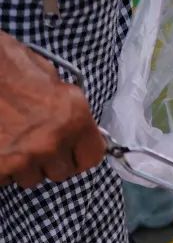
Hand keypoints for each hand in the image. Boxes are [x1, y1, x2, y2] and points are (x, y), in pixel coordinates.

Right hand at [0, 32, 104, 187]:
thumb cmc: (4, 64)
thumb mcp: (45, 73)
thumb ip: (63, 102)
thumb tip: (71, 118)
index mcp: (73, 117)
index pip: (92, 157)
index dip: (80, 154)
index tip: (72, 151)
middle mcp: (52, 142)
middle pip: (61, 172)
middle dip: (49, 160)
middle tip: (33, 141)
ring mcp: (22, 158)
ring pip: (31, 177)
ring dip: (23, 164)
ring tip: (10, 139)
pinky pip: (5, 178)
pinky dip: (2, 167)